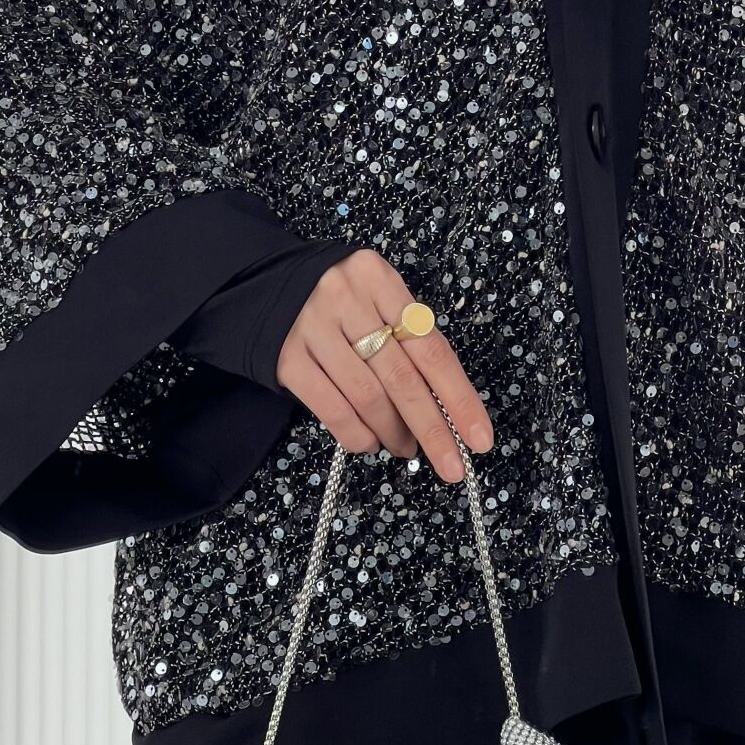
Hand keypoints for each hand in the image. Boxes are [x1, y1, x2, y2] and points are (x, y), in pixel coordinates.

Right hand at [275, 249, 494, 481]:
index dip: (459, 398)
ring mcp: (313, 328)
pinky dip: (358, 435)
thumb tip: (446, 407)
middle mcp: (346, 299)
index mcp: (379, 279)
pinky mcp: (287, 359)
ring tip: (407, 448)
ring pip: (368, 398)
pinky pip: (332, 410)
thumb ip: (409, 338)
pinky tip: (372, 442)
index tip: (479, 438)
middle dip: (432, 429)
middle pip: (402, 378)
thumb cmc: (341, 300)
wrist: (265, 284)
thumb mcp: (378, 298)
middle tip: (452, 465)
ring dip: (394, 434)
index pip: (431, 348)